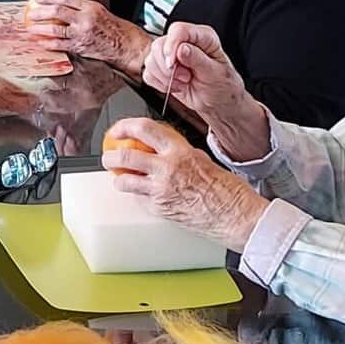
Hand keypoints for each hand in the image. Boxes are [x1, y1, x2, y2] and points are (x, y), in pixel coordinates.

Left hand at [25, 0, 146, 75]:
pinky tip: (41, 42)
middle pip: (57, 11)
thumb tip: (63, 6)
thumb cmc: (116, 29)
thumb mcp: (100, 11)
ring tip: (31, 27)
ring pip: (56, 28)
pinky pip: (61, 44)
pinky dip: (49, 43)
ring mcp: (83, 33)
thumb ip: (82, 9)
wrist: (128, 46)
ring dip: (41, 28)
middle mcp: (86, 18)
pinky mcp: (82, 47)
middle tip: (30, 12)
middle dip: (41, 11)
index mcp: (90, 6)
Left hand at [101, 117, 264, 252]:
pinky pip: (139, 200)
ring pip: (124, 181)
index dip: (124, 126)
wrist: (236, 216)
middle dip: (110, 156)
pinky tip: (141, 196)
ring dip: (118, 179)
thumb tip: (164, 151)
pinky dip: (136, 197)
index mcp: (179, 151)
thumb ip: (180, 154)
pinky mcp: (159, 210)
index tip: (117, 130)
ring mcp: (160, 191)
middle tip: (108, 157)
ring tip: (118, 178)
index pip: (143, 129)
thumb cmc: (227, 190)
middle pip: (125, 156)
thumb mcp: (202, 159)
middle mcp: (166, 169)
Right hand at [143, 22, 270, 159]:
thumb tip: (181, 48)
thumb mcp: (215, 73)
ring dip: (164, 77)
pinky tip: (175, 86)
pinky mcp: (161, 68)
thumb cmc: (223, 86)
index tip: (172, 63)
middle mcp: (185, 42)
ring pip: (151, 59)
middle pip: (159, 45)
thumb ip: (198, 59)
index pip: (178, 30)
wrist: (218, 102)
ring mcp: (171, 55)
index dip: (171, 45)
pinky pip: (148, 73)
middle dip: (168, 67)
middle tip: (185, 77)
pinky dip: (159, 84)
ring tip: (183, 83)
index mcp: (202, 37)